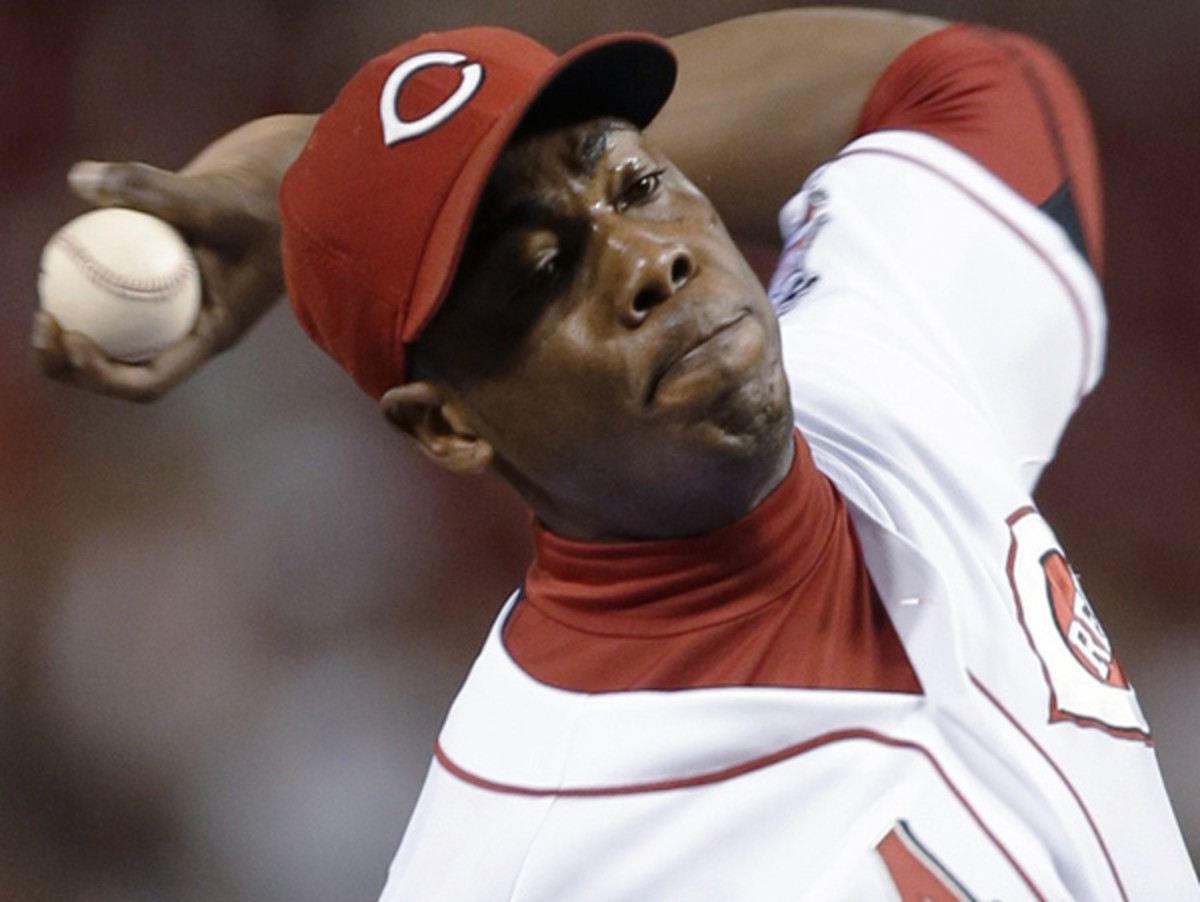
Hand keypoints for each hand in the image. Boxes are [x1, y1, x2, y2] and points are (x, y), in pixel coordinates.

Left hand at [33, 114, 315, 401]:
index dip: (102, 374)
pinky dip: (88, 279)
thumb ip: (151, 189)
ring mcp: (176, 302)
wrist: (289, 179)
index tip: (72, 336)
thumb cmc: (267, 197)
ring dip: (73, 326)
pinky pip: (115, 289)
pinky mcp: (164, 271)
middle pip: (122, 367)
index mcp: (209, 333)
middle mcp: (190, 326)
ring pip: (114, 333)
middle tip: (43, 320)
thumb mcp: (215, 198)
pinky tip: (64, 249)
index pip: (151, 380)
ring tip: (43, 294)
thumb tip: (79, 180)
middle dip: (71, 361)